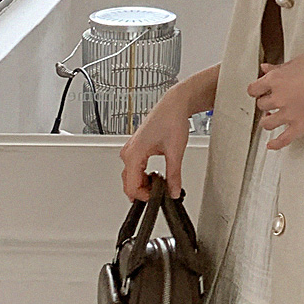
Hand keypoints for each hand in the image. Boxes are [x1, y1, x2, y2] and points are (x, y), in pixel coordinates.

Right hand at [120, 85, 190, 204]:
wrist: (174, 105)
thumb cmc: (171, 120)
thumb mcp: (175, 152)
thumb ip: (174, 176)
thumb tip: (173, 192)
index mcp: (133, 154)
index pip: (131, 186)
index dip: (145, 196)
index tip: (158, 198)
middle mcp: (128, 152)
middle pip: (129, 183)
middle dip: (144, 191)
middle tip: (162, 192)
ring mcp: (131, 150)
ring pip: (132, 177)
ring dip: (145, 184)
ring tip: (163, 182)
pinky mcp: (136, 148)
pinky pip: (135, 168)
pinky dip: (144, 176)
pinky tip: (157, 175)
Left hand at [249, 51, 303, 148]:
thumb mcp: (298, 61)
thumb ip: (279, 67)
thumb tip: (265, 68)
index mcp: (276, 79)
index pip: (253, 89)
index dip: (257, 90)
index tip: (260, 91)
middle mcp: (279, 97)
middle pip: (261, 105)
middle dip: (266, 103)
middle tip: (272, 101)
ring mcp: (289, 114)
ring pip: (267, 123)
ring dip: (268, 120)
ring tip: (272, 118)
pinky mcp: (301, 126)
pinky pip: (283, 139)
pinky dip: (275, 144)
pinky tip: (271, 144)